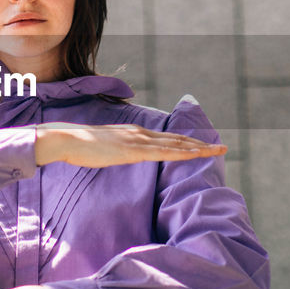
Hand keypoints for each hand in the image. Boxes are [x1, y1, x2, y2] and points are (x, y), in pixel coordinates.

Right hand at [35, 122, 226, 167]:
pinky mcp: (134, 150)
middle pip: (178, 138)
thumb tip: (121, 156)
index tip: (204, 145)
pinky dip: (184, 152)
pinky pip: (165, 152)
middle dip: (201, 143)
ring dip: (200, 147)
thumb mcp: (104, 148)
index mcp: (134, 132)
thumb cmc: (80, 146)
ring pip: (177, 144)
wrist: (66, 139)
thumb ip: (117, 150)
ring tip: (219, 150)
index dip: (188, 141)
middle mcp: (141, 133)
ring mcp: (139, 140)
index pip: (167, 137)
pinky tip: (197, 154)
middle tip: (222, 147)